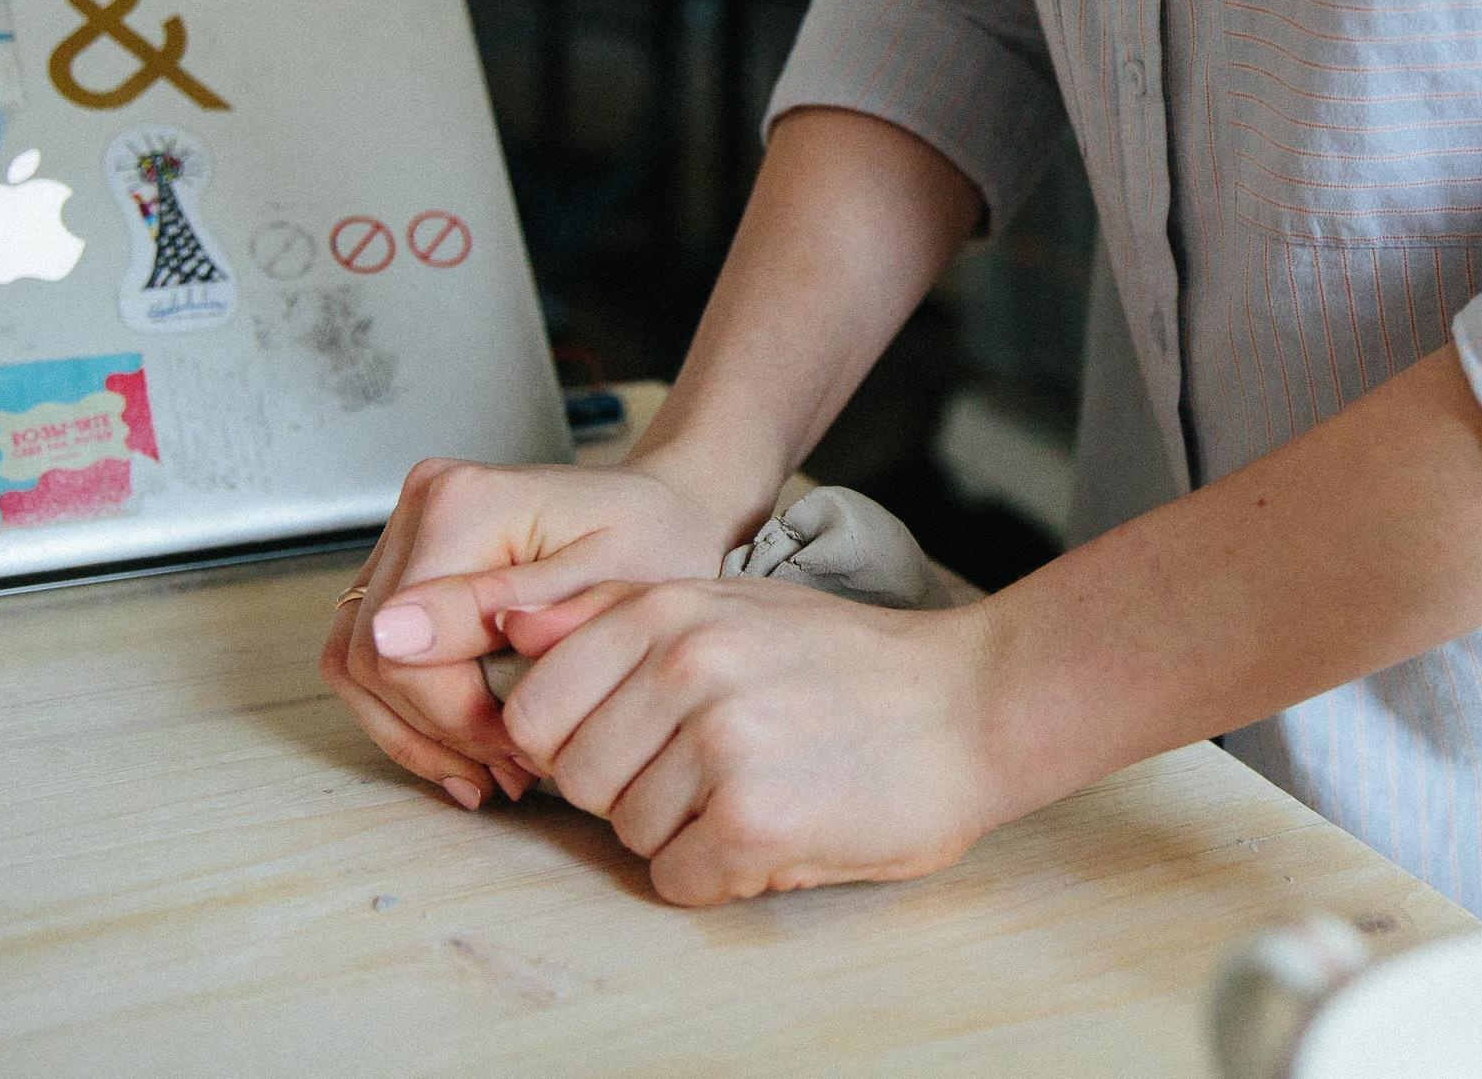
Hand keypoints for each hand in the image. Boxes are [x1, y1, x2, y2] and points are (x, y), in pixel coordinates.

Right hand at [319, 452, 769, 809]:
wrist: (668, 510)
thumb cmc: (653, 538)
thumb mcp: (597, 581)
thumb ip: (492, 609)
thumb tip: (390, 636)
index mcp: (461, 502)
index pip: (404, 646)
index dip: (456, 717)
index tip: (522, 748)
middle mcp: (422, 505)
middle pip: (372, 658)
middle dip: (438, 733)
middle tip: (509, 771)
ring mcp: (408, 533)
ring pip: (357, 663)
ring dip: (415, 732)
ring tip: (489, 770)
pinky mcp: (410, 565)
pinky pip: (374, 655)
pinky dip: (412, 711)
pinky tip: (469, 746)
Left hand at [494, 578, 1010, 905]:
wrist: (973, 703)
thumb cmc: (850, 660)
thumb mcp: (731, 602)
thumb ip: (616, 615)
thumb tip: (508, 628)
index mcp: (669, 611)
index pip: (537, 707)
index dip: (574, 740)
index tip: (631, 743)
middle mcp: (685, 668)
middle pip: (575, 777)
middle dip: (629, 789)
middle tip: (708, 773)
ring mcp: (720, 743)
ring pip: (626, 832)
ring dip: (681, 832)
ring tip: (754, 791)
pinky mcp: (753, 820)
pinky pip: (676, 879)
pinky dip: (718, 874)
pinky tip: (772, 832)